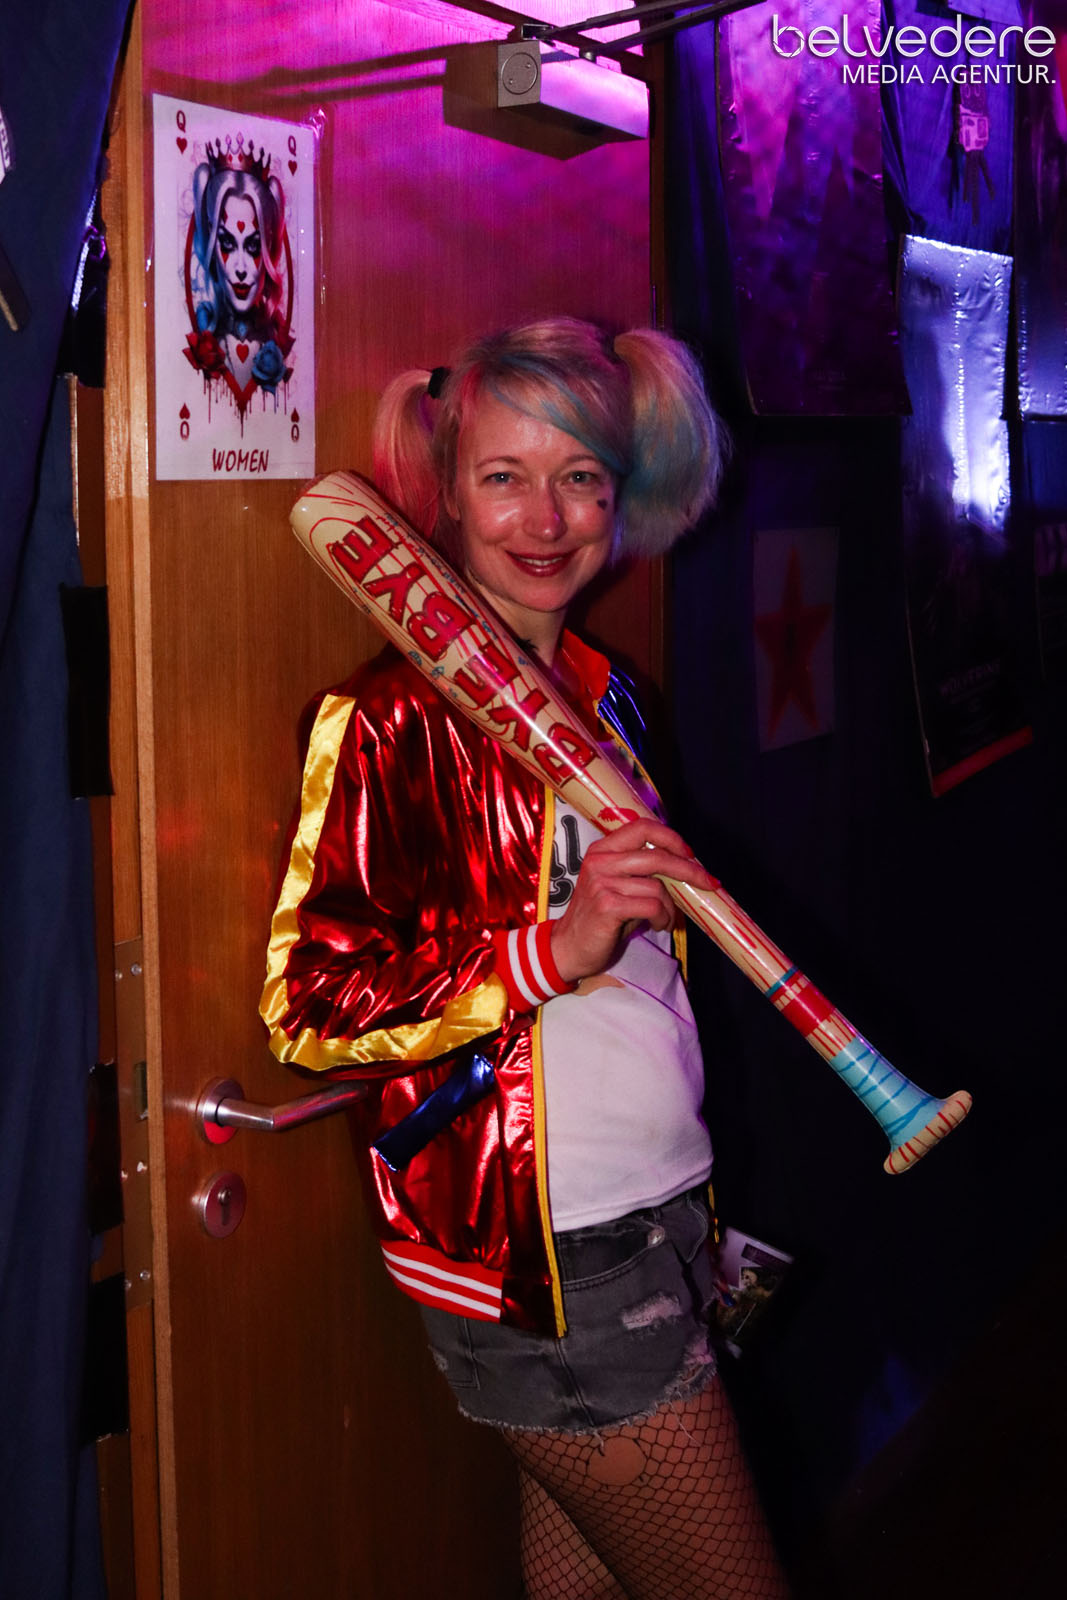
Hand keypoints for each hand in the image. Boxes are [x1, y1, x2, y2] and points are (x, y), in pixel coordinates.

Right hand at [549, 818, 713, 982]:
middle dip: (689, 870)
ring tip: (666, 919)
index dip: (671, 838)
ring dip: (671, 907)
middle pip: (656, 856)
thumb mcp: (617, 886)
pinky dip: (662, 918)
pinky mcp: (607, 906)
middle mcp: (600, 861)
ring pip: (657, 887)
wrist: (569, 948)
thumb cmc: (599, 918)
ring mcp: (601, 883)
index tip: (690, 854)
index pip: (642, 827)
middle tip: (708, 883)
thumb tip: (684, 866)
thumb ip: (641, 871)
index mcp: (602, 850)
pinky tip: (658, 925)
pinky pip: (652, 906)